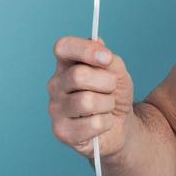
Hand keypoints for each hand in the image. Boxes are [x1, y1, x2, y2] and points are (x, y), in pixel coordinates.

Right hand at [47, 36, 134, 159]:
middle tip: (111, 90)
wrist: (121, 124)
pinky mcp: (61, 131)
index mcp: (66, 64)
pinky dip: (106, 123)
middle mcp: (55, 84)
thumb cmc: (114, 94)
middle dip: (106, 83)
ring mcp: (55, 108)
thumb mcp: (118, 73)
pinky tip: (101, 123)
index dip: (85, 50)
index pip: (63, 47)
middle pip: (78, 75)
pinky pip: (93, 124)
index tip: (107, 58)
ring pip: (87, 101)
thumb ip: (109, 59)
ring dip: (107, 104)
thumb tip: (98, 43)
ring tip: (106, 107)